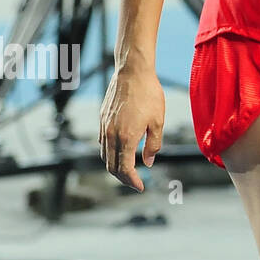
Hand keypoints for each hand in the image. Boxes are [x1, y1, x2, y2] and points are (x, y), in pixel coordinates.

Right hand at [99, 64, 165, 190]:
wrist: (132, 72)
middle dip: (123, 178)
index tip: (141, 187)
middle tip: (135, 182)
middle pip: (111, 166)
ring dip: (114, 167)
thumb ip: (153, 144)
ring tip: (128, 171)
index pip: (125, 169)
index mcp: (126, 137)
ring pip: (104, 156)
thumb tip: (148, 162)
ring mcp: (104, 127)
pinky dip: (110, 154)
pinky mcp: (101, 119)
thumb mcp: (158, 121)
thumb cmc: (149, 94)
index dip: (132, 181)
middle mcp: (111, 135)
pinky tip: (120, 152)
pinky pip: (102, 143)